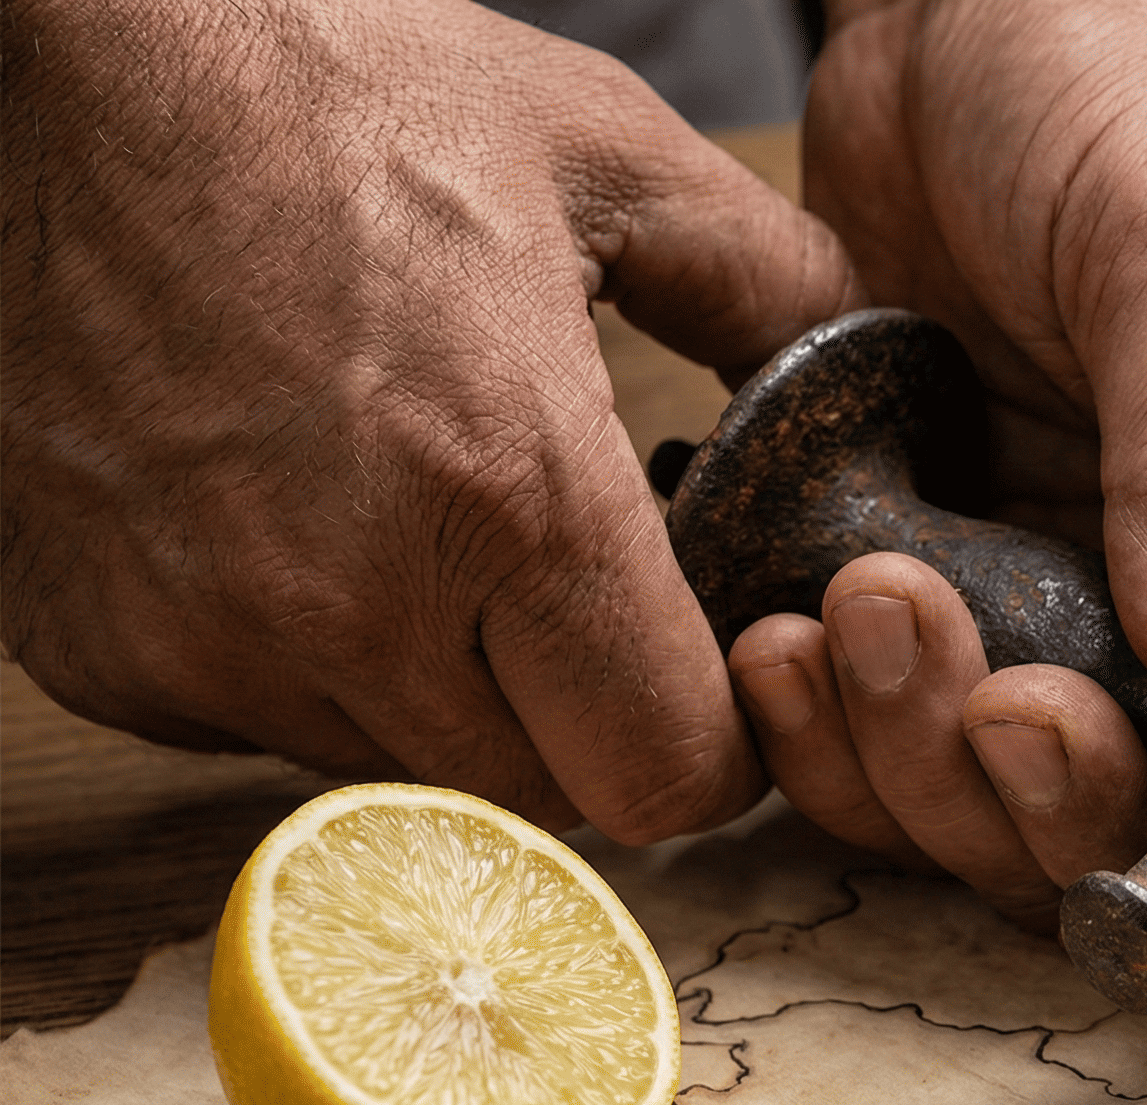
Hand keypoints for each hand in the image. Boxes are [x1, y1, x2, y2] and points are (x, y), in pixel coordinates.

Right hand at [0, 0, 859, 840]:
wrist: (65, 54)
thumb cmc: (332, 83)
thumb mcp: (607, 154)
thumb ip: (776, 284)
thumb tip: (874, 367)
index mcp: (510, 493)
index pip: (664, 775)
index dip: (712, 739)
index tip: (705, 669)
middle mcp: (350, 603)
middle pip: (542, 796)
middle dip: (585, 718)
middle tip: (577, 594)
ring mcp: (204, 641)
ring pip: (400, 775)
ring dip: (444, 696)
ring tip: (434, 533)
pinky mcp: (98, 649)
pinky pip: (258, 728)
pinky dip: (306, 666)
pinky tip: (308, 527)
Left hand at [727, 0, 1146, 975]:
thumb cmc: (1145, 68)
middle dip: (1046, 796)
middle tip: (964, 671)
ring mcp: (1078, 602)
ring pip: (1003, 800)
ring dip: (915, 756)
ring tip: (851, 610)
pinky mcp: (950, 576)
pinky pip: (886, 719)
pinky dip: (825, 720)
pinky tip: (775, 637)